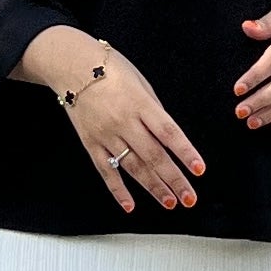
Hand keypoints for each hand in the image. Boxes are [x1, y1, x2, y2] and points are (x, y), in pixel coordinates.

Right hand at [20, 25, 207, 215]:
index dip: (185, 152)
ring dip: (153, 187)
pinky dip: (118, 190)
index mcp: (140, 104)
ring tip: (170, 202)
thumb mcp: (141, 82)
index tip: (199, 169)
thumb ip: (154, 110)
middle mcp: (124, 121)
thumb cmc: (110, 69)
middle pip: (153, 156)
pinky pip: (106, 171)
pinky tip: (130, 205)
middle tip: (189, 198)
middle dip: (174, 179)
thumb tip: (169, 137)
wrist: (71, 65)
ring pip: (132, 167)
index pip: (168, 132)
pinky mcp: (90, 143)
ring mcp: (106, 135)